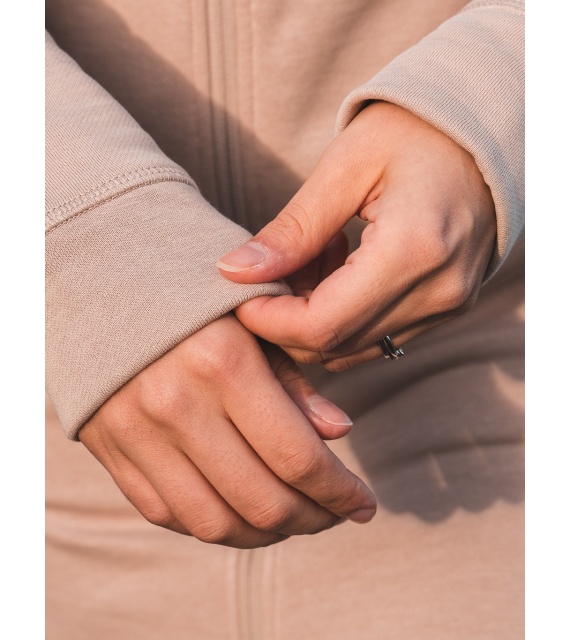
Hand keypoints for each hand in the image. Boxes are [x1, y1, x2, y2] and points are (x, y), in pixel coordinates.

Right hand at [78, 314, 375, 548]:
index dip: (340, 492)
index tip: (363, 504)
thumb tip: (338, 433)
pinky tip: (242, 512)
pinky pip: (169, 514)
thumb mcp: (250, 318)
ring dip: (266, 534)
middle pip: (261, 501)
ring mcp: (137, 433)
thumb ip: (293, 381)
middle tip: (334, 514)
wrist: (100, 286)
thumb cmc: (190, 297)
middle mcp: (176, 404)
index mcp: (221, 361)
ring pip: (215, 523)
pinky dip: (215, 525)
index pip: (296, 456)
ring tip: (294, 520)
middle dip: (312, 519)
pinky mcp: (112, 451)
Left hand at [217, 102, 495, 369]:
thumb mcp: (345, 168)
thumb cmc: (413, 133)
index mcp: (414, 250)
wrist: (484, 133)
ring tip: (315, 256)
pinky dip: (343, 316)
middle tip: (274, 265)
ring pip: (352, 349)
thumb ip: (292, 230)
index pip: (322, 325)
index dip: (268, 321)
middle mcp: (438, 291)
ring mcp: (447, 306)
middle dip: (285, 319)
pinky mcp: (447, 309)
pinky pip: (377, 337)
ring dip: (313, 318)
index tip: (239, 293)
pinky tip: (342, 268)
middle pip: (334, 346)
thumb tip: (235, 272)